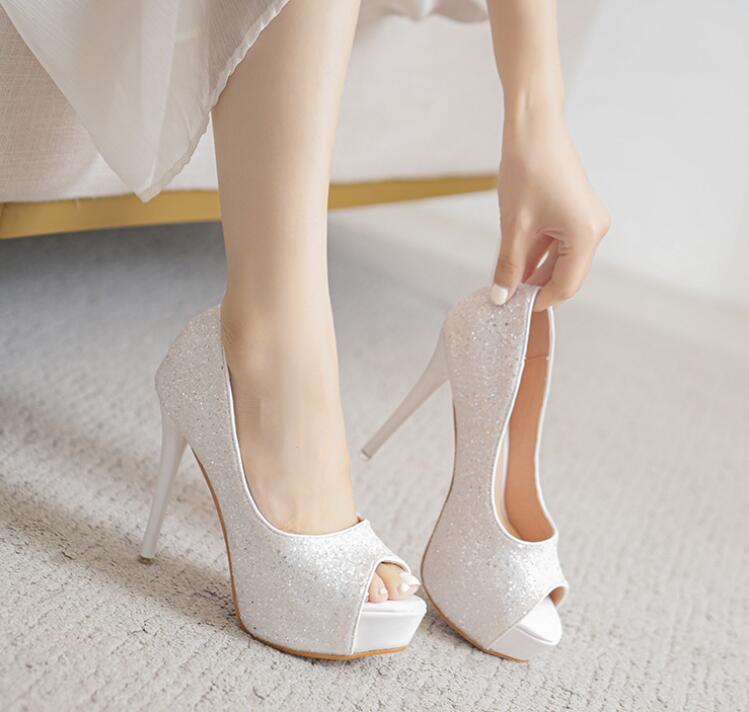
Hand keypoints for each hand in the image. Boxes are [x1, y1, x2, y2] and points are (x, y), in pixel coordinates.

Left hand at [491, 111, 610, 310]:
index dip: (538, 302)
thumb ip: (508, 265)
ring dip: (534, 271)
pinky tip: (515, 261)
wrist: (533, 126)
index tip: (513, 311)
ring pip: (560, 259)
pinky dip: (538, 253)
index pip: (565, 286)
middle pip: (565, 274)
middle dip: (535, 287)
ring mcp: (587, 219)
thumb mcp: (514, 225)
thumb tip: (501, 296)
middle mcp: (594, 229)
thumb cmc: (527, 168)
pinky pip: (559, 242)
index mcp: (586, 235)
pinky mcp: (576, 211)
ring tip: (505, 280)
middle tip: (505, 298)